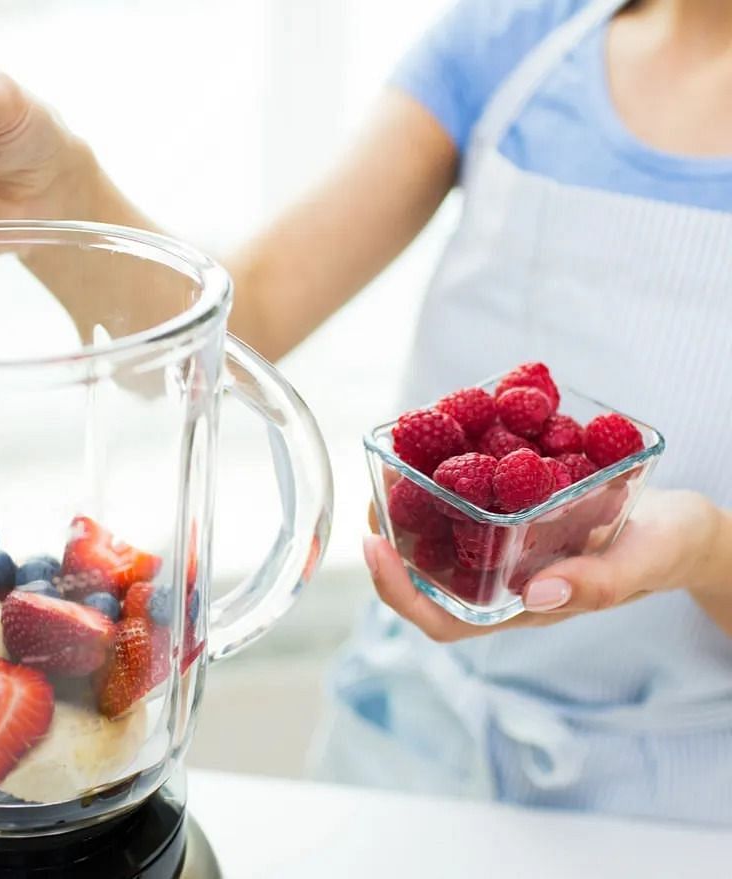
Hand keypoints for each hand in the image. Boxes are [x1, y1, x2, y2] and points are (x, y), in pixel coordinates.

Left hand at [363, 488, 730, 641]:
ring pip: (441, 529)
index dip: (398, 590)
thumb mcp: (642, 564)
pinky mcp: (515, 508)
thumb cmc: (667, 552)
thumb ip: (599, 582)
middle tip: (375, 486)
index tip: (373, 546)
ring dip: (414, 497)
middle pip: (425, 568)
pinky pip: (470, 493)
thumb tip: (538, 593)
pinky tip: (448, 429)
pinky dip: (454, 463)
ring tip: (398, 455)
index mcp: (518, 605)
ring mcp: (504, 545)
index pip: (439, 617)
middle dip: (392, 531)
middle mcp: (499, 578)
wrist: (685, 524)